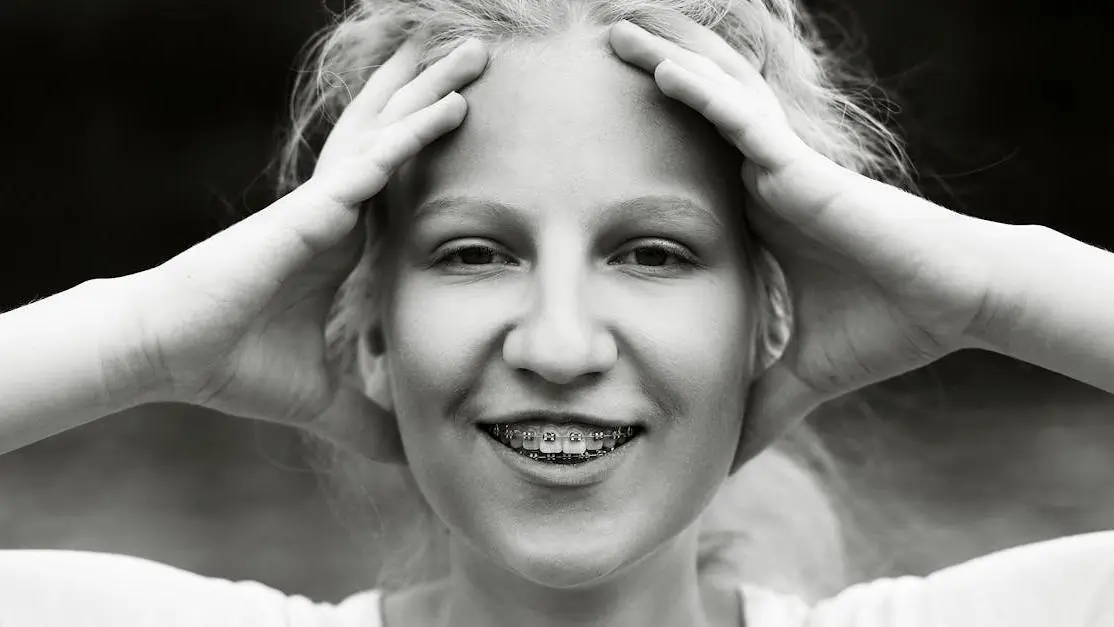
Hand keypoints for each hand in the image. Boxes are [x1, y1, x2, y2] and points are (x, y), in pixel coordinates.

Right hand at [113, 38, 487, 460]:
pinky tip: (450, 108)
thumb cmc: (233, 365)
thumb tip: (404, 455)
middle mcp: (338, 212)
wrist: (170, 354)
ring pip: (389, 134)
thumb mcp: (321, 397)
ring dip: (434, 93)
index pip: (402, 182)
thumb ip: (365, 417)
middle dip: (438, 94)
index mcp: (345, 243)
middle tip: (484, 58)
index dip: (433, 146)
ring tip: (475, 54)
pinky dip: (412, 137)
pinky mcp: (310, 212)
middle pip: (398, 138)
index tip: (477, 121)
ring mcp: (325, 206)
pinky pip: (371, 166)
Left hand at [609, 19, 1002, 466]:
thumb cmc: (887, 327)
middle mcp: (764, 179)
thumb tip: (725, 465)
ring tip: (611, 32)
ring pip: (712, 99)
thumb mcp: (800, 373)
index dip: (643, 142)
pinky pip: (741, 123)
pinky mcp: (802, 169)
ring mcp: (781, 167)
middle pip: (694, 112)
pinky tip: (657, 69)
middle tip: (590, 54)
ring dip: (662, 61)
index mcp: (757, 215)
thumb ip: (759, 406)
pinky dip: (700, 95)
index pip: (687, 165)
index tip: (588, 134)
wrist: (955, 305)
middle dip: (647, 75)